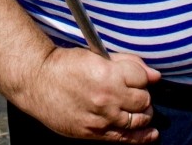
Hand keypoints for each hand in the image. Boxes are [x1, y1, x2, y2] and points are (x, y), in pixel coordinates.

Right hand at [14, 48, 159, 140]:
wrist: (37, 82)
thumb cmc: (65, 65)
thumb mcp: (96, 55)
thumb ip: (127, 63)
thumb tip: (154, 75)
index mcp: (108, 74)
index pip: (142, 78)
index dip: (142, 76)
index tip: (137, 77)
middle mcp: (107, 98)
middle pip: (143, 99)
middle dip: (143, 95)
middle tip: (135, 92)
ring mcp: (101, 118)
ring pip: (138, 119)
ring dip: (142, 113)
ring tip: (137, 109)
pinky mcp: (94, 133)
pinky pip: (125, 138)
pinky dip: (142, 137)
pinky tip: (151, 134)